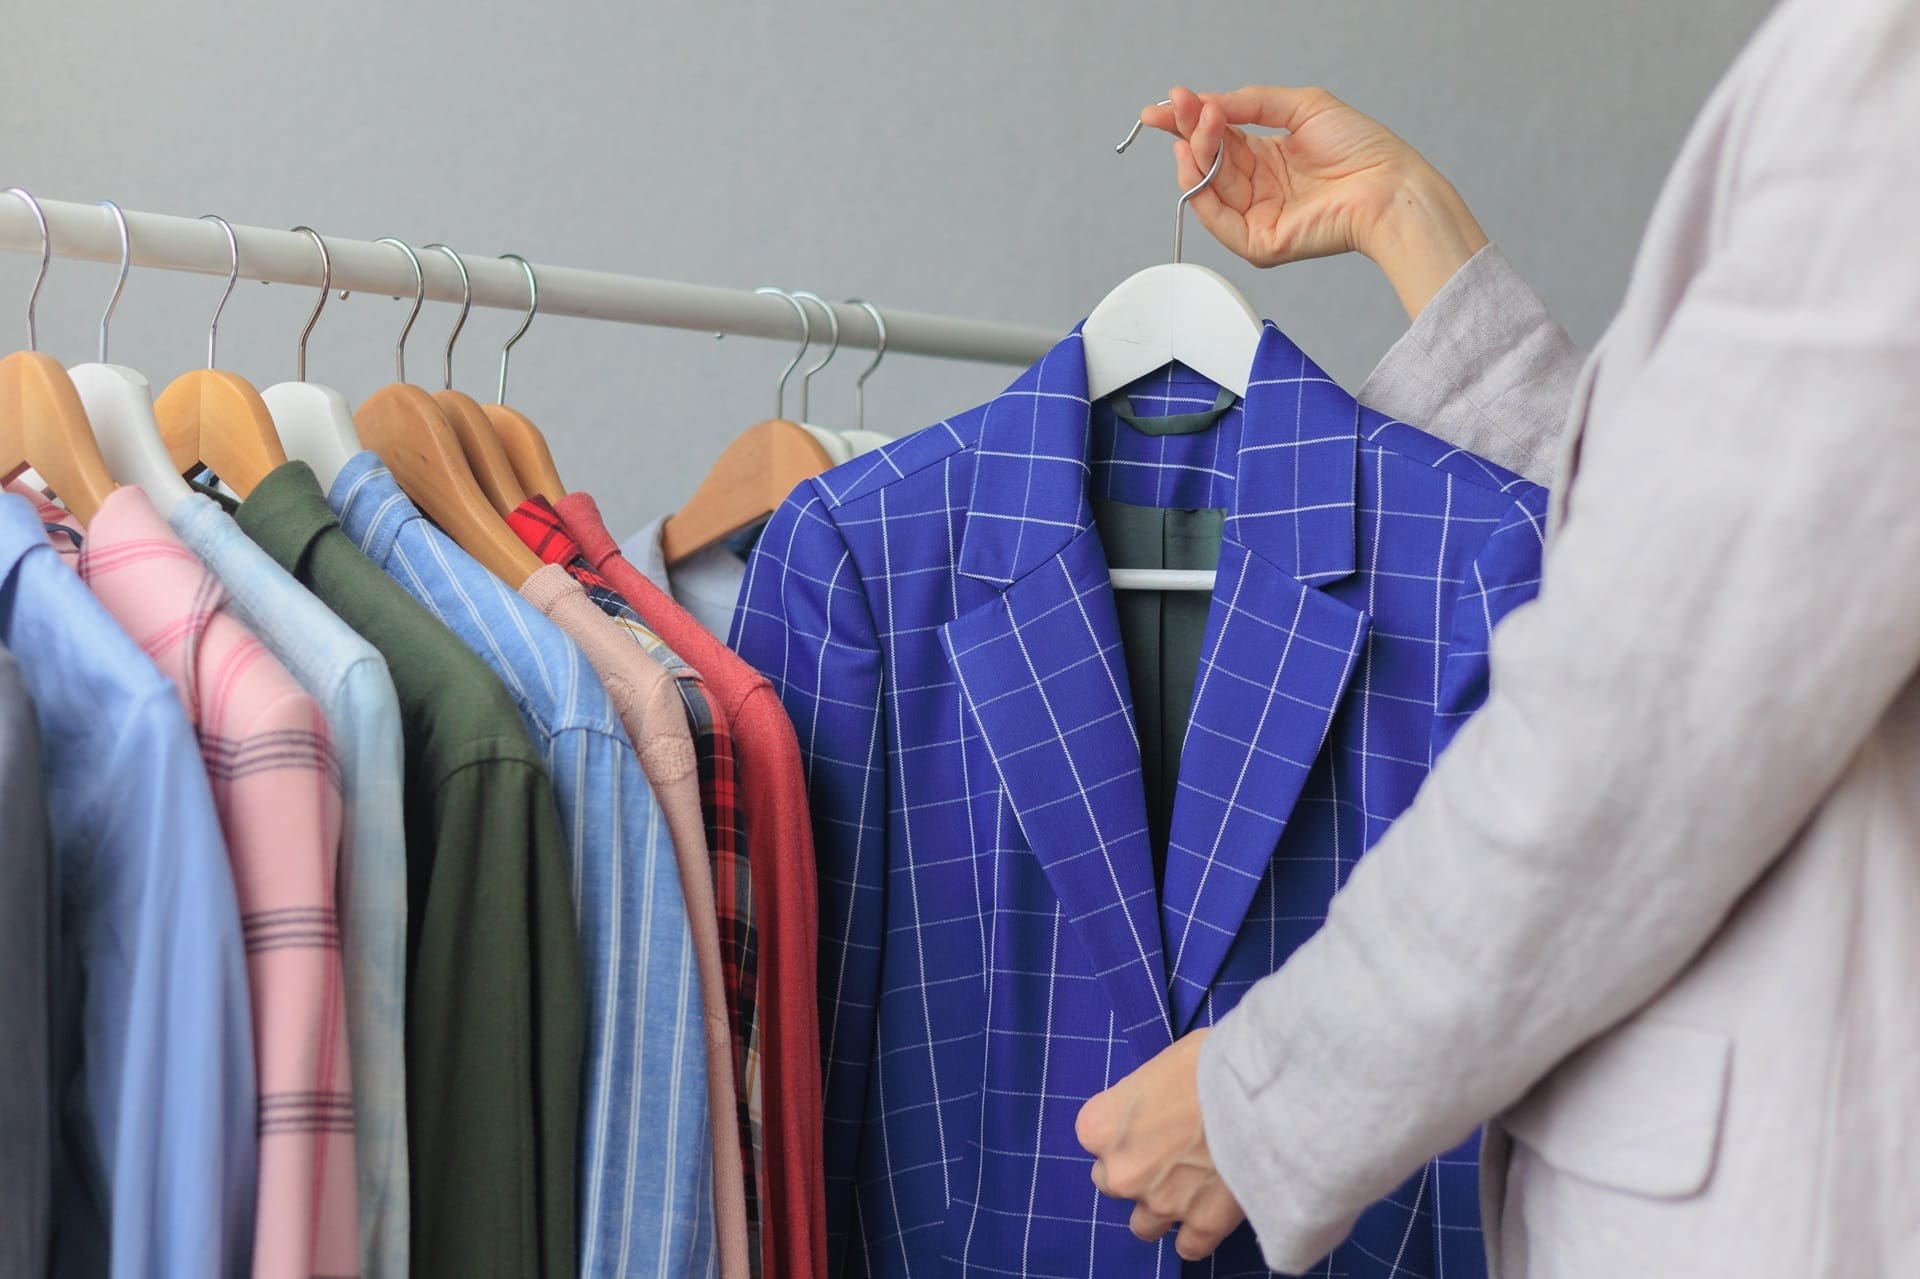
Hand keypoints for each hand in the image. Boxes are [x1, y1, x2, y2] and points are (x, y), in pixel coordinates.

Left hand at [1076, 1029, 1246, 1261]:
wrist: (1260, 1095)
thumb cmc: (1209, 1065)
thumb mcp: (1162, 1063)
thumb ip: (1144, 1095)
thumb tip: (1156, 1102)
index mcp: (1101, 1126)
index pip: (1094, 1137)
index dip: (1124, 1129)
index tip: (1149, 1119)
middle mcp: (1121, 1171)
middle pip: (1113, 1181)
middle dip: (1137, 1170)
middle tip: (1171, 1150)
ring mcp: (1160, 1204)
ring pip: (1145, 1224)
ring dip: (1162, 1207)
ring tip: (1191, 1184)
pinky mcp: (1200, 1226)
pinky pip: (1189, 1247)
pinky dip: (1198, 1233)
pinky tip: (1212, 1211)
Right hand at [1141, 85, 1489, 318]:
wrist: (1389, 185)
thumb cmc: (1363, 150)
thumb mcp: (1302, 107)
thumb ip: (1252, 103)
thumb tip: (1209, 102)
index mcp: (1269, 158)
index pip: (1219, 138)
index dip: (1192, 119)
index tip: (1169, 101)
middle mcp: (1259, 187)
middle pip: (1209, 161)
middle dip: (1190, 130)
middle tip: (1181, 108)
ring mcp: (1257, 216)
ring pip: (1208, 186)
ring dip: (1196, 152)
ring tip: (1199, 123)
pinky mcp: (1259, 243)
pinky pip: (1218, 220)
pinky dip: (1200, 191)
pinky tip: (1196, 161)